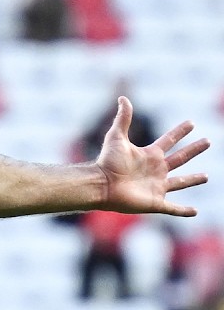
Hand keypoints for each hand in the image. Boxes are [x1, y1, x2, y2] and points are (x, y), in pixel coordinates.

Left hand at [97, 96, 209, 215]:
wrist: (101, 185)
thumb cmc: (107, 162)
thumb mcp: (116, 137)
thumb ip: (123, 118)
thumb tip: (123, 97)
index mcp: (149, 155)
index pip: (169, 140)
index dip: (180, 132)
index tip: (191, 122)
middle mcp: (156, 170)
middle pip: (180, 158)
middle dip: (194, 150)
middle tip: (207, 141)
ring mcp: (157, 187)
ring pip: (180, 183)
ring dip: (193, 180)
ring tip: (206, 177)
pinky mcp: (156, 203)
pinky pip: (173, 208)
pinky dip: (184, 211)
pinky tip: (195, 212)